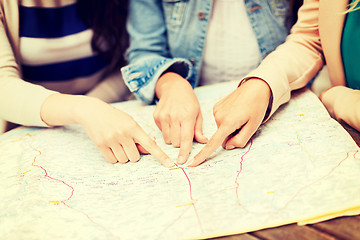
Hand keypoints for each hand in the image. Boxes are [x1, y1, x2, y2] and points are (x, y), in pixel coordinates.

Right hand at [41, 94, 173, 166]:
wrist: (93, 111)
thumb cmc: (116, 118)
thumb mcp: (130, 123)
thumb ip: (140, 137)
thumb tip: (149, 151)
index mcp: (134, 127)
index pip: (150, 144)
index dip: (161, 156)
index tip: (170, 165)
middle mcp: (123, 134)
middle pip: (135, 157)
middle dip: (133, 154)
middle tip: (127, 144)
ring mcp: (111, 140)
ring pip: (124, 160)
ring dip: (123, 156)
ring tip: (118, 144)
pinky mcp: (101, 145)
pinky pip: (112, 161)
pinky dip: (113, 157)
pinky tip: (111, 147)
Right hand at [154, 72, 207, 163]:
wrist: (174, 87)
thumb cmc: (189, 101)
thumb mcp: (198, 113)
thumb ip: (199, 129)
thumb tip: (204, 142)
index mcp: (187, 116)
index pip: (186, 138)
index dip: (184, 151)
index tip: (182, 161)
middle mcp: (174, 116)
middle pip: (176, 142)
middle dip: (181, 143)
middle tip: (184, 133)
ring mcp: (164, 116)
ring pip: (168, 139)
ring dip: (173, 138)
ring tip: (177, 127)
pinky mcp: (156, 116)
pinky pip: (161, 133)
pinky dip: (167, 131)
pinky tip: (170, 121)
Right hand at [188, 78, 271, 166]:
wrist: (255, 87)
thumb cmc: (256, 107)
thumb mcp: (253, 127)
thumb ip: (240, 140)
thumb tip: (226, 146)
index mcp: (227, 123)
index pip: (213, 143)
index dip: (202, 155)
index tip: (192, 164)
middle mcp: (218, 117)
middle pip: (221, 136)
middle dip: (231, 135)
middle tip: (244, 123)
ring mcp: (216, 110)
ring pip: (221, 128)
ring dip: (229, 126)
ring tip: (241, 115)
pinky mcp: (216, 106)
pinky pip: (220, 120)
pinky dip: (227, 119)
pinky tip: (236, 110)